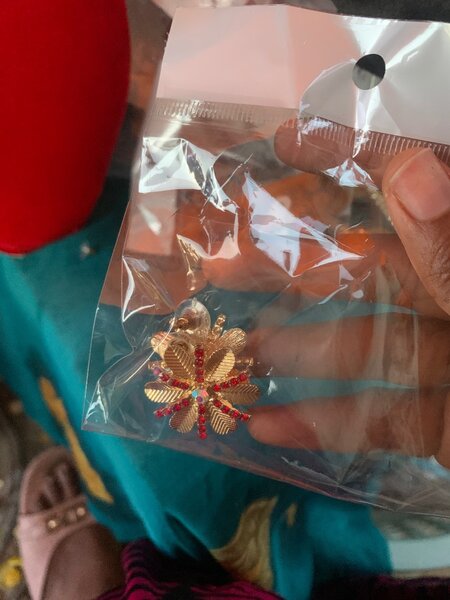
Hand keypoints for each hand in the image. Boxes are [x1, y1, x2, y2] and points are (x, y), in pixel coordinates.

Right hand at [204, 129, 449, 466]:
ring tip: (237, 351)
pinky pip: (386, 419)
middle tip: (220, 264)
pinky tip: (268, 427)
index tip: (284, 144)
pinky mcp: (445, 424)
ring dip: (299, 350)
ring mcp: (449, 357)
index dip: (352, 157)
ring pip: (366, 344)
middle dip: (293, 263)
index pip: (411, 182)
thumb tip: (412, 168)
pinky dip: (331, 425)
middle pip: (367, 266)